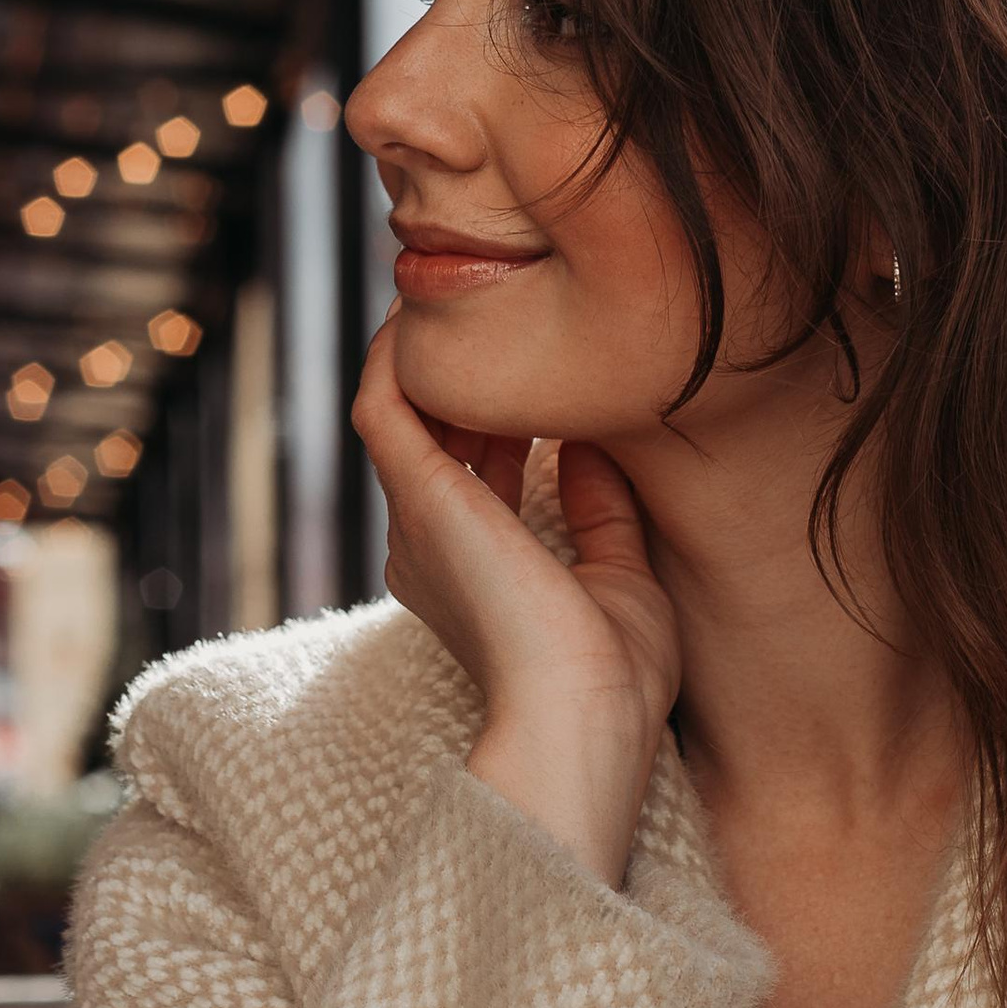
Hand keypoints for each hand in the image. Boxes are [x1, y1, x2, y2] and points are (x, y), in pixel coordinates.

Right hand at [351, 315, 679, 883]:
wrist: (579, 723)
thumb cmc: (609, 682)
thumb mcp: (621, 581)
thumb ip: (601, 512)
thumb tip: (588, 444)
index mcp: (474, 566)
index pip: (475, 463)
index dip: (508, 404)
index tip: (555, 354)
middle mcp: (431, 541)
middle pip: (436, 426)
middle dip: (471, 365)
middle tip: (516, 297)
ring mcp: (418, 520)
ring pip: (402, 403)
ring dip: (437, 346)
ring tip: (481, 284)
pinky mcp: (418, 498)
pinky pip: (385, 400)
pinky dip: (405, 352)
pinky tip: (448, 312)